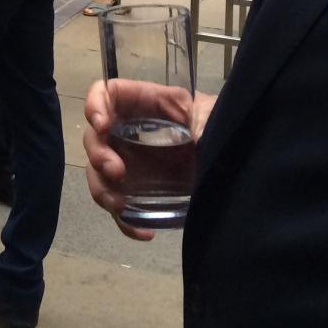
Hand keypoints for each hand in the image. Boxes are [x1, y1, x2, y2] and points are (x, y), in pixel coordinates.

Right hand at [83, 79, 214, 241]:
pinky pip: (120, 207)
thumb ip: (204, 120)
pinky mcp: (137, 190)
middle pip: (95, 138)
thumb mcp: (212, 116)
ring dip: (102, 190)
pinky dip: (125, 222)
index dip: (95, 105)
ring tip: (120, 205)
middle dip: (98, 155)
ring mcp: (130, 162)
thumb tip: (197, 135)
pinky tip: (143, 233)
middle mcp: (128, 131)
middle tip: (116, 172)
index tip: (102, 126)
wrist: (233, 157)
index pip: (106, 94)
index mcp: (143, 104)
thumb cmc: (218, 125)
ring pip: (98, 174)